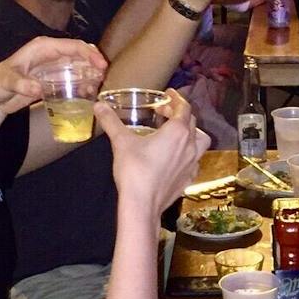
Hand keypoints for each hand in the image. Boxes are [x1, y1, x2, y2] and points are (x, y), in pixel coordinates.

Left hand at [0, 37, 106, 114]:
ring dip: (91, 74)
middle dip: (94, 61)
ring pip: (79, 66)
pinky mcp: (54, 80)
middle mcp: (51, 54)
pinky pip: (73, 79)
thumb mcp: (6, 82)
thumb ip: (21, 84)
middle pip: (79, 53)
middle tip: (105, 75)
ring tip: (99, 86)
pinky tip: (89, 93)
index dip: (88, 53)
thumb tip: (37, 88)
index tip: (101, 65)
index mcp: (42, 48)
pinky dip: (83, 84)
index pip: (71, 46)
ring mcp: (53, 67)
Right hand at [96, 88, 207, 215]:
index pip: (183, 108)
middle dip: (180, 114)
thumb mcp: (121, 142)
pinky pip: (195, 161)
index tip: (168, 94)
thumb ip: (111, 121)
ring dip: (191, 133)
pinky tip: (176, 157)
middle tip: (164, 113)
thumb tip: (98, 105)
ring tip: (176, 133)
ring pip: (200, 141)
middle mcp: (190, 145)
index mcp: (177, 131)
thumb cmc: (134, 170)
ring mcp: (192, 163)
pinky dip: (189, 154)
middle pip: (192, 122)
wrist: (143, 204)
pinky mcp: (189, 179)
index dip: (176, 99)